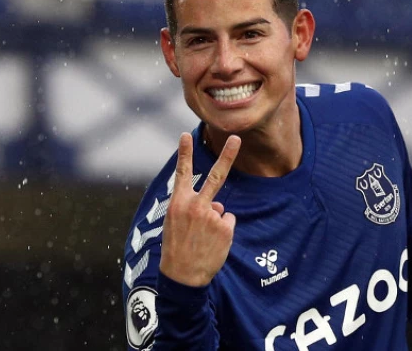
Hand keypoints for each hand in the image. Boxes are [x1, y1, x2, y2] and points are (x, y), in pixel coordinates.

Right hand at [159, 132, 240, 286]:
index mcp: (178, 203)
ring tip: (202, 239)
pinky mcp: (225, 228)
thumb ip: (193, 208)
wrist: (182, 276)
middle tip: (236, 138)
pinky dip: (222, 232)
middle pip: (216, 176)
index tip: (186, 134)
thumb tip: (217, 204)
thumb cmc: (176, 248)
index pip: (182, 172)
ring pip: (220, 210)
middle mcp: (196, 205)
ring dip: (214, 222)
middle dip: (227, 155)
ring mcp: (212, 216)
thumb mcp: (175, 224)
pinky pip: (228, 223)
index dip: (184, 152)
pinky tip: (211, 244)